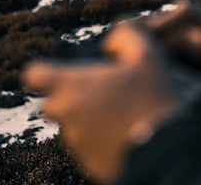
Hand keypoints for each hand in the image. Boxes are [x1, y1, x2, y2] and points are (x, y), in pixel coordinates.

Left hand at [22, 21, 183, 183]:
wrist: (167, 153)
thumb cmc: (152, 99)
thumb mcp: (146, 54)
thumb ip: (125, 35)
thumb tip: (111, 41)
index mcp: (72, 87)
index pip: (34, 75)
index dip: (44, 70)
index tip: (62, 71)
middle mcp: (67, 115)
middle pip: (53, 101)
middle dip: (72, 95)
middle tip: (102, 92)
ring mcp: (76, 143)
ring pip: (71, 124)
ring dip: (87, 117)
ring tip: (120, 113)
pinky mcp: (89, 164)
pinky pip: (86, 145)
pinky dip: (98, 138)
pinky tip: (124, 133)